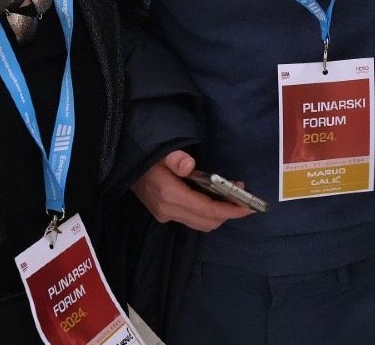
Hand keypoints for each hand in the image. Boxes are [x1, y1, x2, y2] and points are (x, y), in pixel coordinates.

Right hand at [130, 150, 253, 231]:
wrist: (126, 163)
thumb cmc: (148, 155)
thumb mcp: (161, 150)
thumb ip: (175, 157)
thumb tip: (188, 165)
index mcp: (169, 194)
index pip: (206, 209)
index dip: (230, 210)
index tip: (248, 206)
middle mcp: (168, 210)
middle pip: (207, 221)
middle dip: (229, 213)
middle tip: (244, 198)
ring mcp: (165, 215)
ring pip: (202, 224)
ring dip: (220, 214)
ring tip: (233, 197)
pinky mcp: (165, 215)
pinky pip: (194, 220)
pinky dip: (209, 213)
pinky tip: (217, 198)